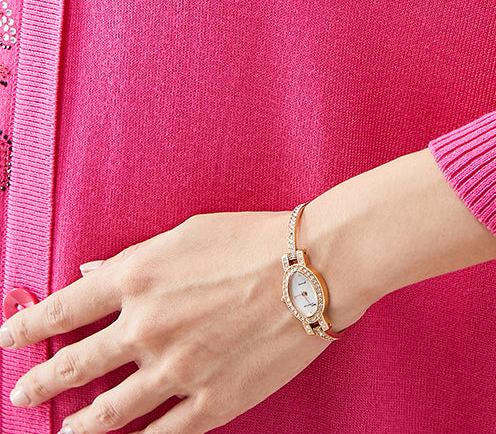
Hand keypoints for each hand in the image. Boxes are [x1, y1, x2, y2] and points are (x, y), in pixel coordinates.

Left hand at [0, 209, 372, 433]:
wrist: (314, 266)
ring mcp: (176, 369)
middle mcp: (146, 326)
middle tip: (19, 394)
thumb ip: (134, 258)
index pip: (64, 308)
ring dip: (78, 427)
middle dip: (40, 382)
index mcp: (138, 276)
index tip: (9, 339)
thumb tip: (91, 272)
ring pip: (108, 412)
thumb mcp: (186, 233)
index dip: (28, 327)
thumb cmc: (253, 238)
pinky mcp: (210, 401)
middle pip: (74, 365)